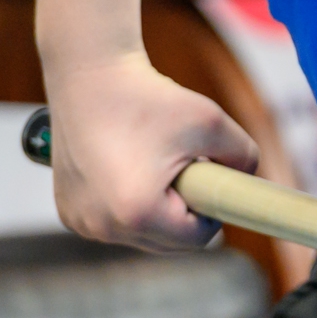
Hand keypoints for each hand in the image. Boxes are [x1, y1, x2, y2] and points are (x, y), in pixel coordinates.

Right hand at [43, 55, 258, 250]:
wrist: (88, 74)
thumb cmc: (147, 96)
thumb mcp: (211, 122)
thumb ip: (245, 156)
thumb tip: (249, 182)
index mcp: (137, 212)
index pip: (196, 239)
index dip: (212, 212)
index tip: (211, 181)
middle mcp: (103, 226)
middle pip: (168, 243)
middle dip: (184, 213)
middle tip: (185, 169)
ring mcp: (81, 222)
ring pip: (141, 235)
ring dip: (157, 211)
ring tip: (155, 166)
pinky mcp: (67, 212)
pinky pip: (114, 223)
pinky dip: (128, 206)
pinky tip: (128, 170)